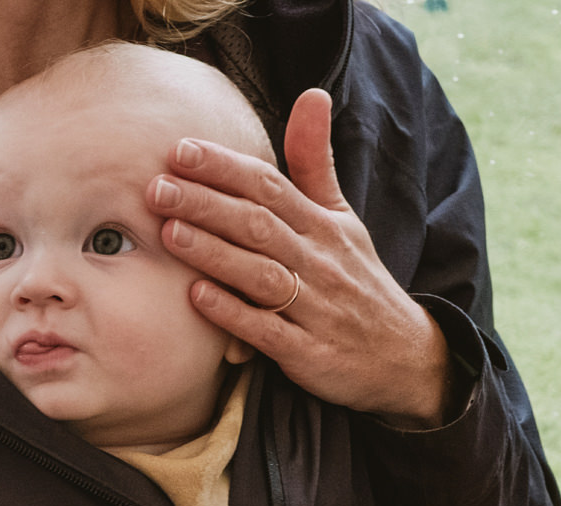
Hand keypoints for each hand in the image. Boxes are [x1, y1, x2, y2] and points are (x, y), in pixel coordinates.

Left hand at [150, 88, 449, 425]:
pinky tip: (197, 297)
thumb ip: (315, 162)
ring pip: (260, 274)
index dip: (226, 168)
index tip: (180, 151)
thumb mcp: (343, 218)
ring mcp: (315, 309)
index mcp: (323, 226)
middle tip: (156, 188)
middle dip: (206, 205)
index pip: (270, 187)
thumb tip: (311, 94)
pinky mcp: (309, 353)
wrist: (403, 356)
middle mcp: (320, 262)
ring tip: (169, 233)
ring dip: (214, 254)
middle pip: (259, 225)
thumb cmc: (358, 281)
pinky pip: (268, 331)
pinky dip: (233, 314)